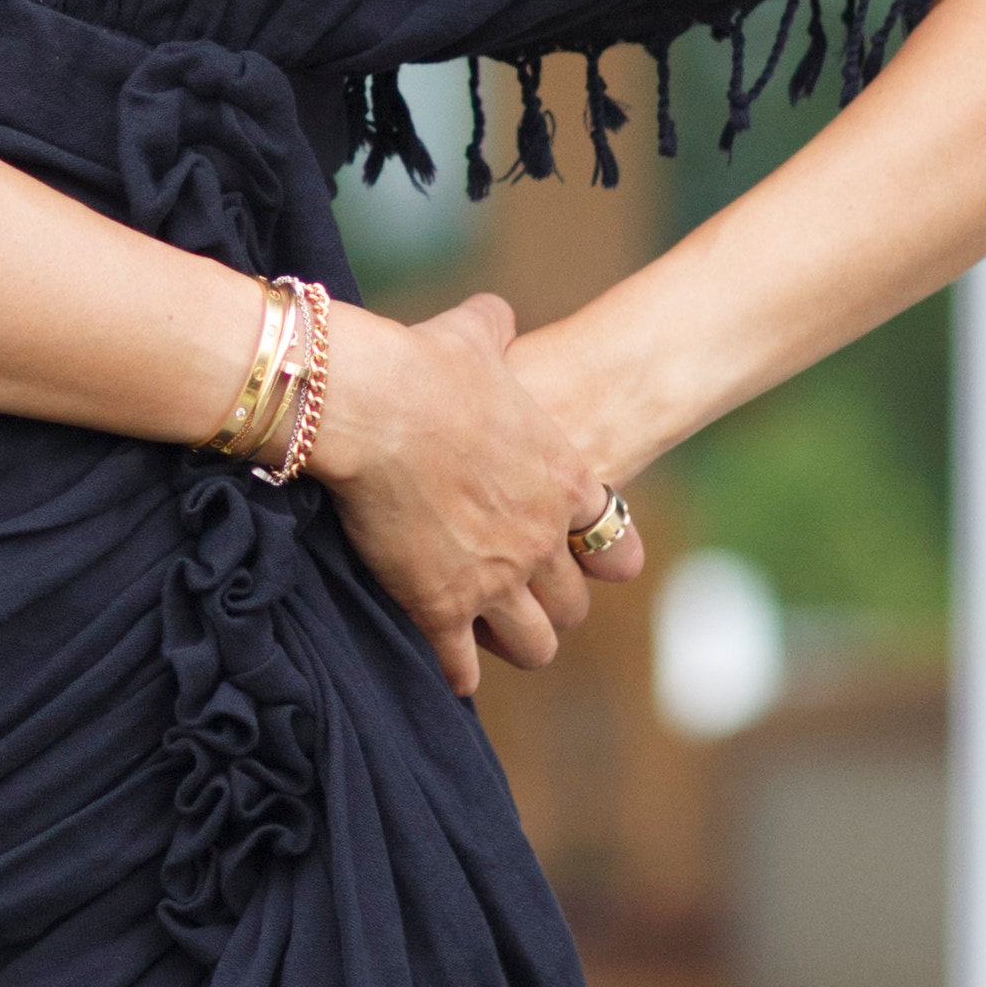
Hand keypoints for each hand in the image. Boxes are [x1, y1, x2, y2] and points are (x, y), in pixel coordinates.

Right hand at [312, 293, 635, 699]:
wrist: (372, 405)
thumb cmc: (425, 364)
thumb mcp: (476, 335)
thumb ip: (496, 330)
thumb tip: (493, 314)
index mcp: (566, 480)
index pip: (613, 542)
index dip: (597, 554)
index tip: (582, 558)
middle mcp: (542, 540)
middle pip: (574, 603)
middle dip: (552, 603)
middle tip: (523, 599)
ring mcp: (495, 580)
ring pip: (534, 646)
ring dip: (516, 644)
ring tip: (492, 640)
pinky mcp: (440, 608)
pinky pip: (462, 667)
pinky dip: (457, 672)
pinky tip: (448, 667)